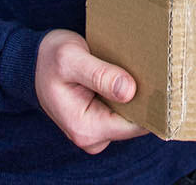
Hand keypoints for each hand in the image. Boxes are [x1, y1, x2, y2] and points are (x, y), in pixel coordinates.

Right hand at [35, 29, 147, 154]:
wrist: (34, 62)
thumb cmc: (50, 58)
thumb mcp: (71, 58)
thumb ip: (99, 75)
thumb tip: (129, 91)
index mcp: (85, 127)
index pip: (135, 125)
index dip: (152, 104)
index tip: (161, 79)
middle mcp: (92, 137)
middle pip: (136, 122)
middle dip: (145, 98)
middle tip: (150, 67)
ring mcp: (96, 131)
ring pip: (132, 116)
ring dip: (138, 95)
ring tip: (136, 67)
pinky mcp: (99, 121)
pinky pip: (124, 111)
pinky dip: (129, 94)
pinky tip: (128, 74)